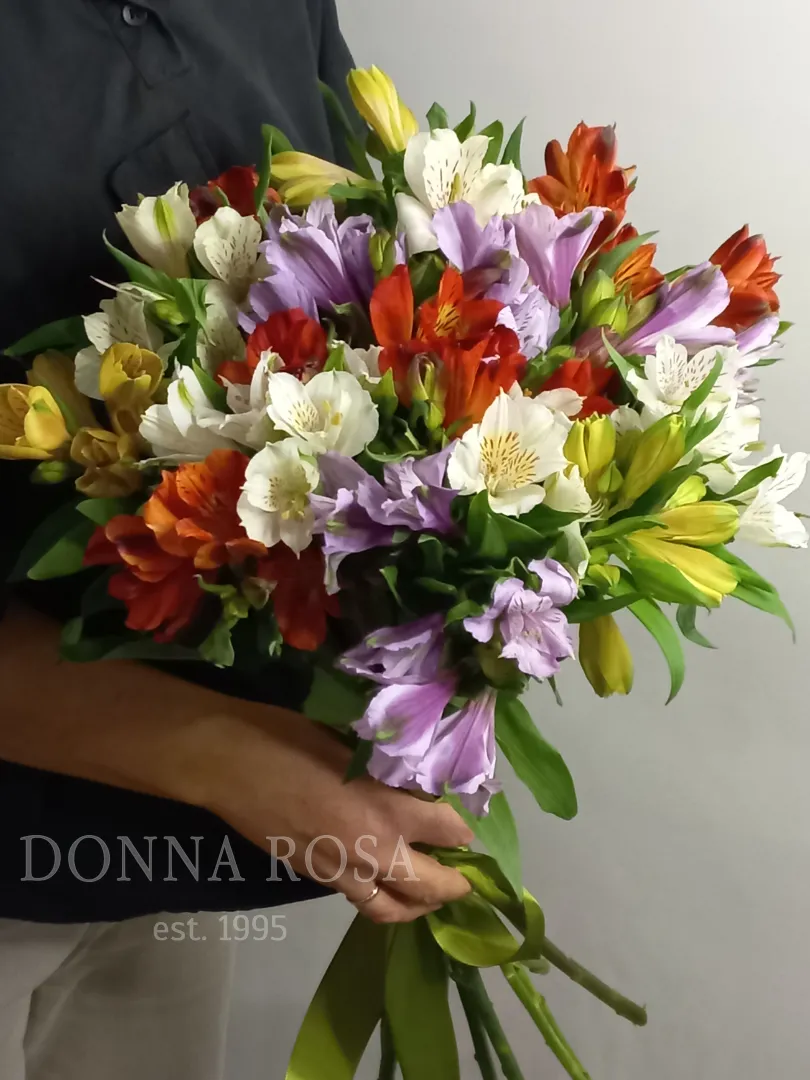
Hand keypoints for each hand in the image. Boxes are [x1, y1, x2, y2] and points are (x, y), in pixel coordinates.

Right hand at [197, 708, 473, 922]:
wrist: (231, 763)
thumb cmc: (291, 737)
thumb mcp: (355, 743)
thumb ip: (391, 770)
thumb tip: (419, 780)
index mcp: (389, 806)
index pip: (450, 830)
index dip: (464, 829)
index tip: (468, 824)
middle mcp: (374, 848)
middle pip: (431, 885)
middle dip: (455, 885)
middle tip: (465, 876)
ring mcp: (343, 870)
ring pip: (394, 909)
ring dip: (418, 906)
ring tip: (429, 895)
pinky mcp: (316, 877)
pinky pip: (360, 900)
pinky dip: (381, 899)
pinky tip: (383, 883)